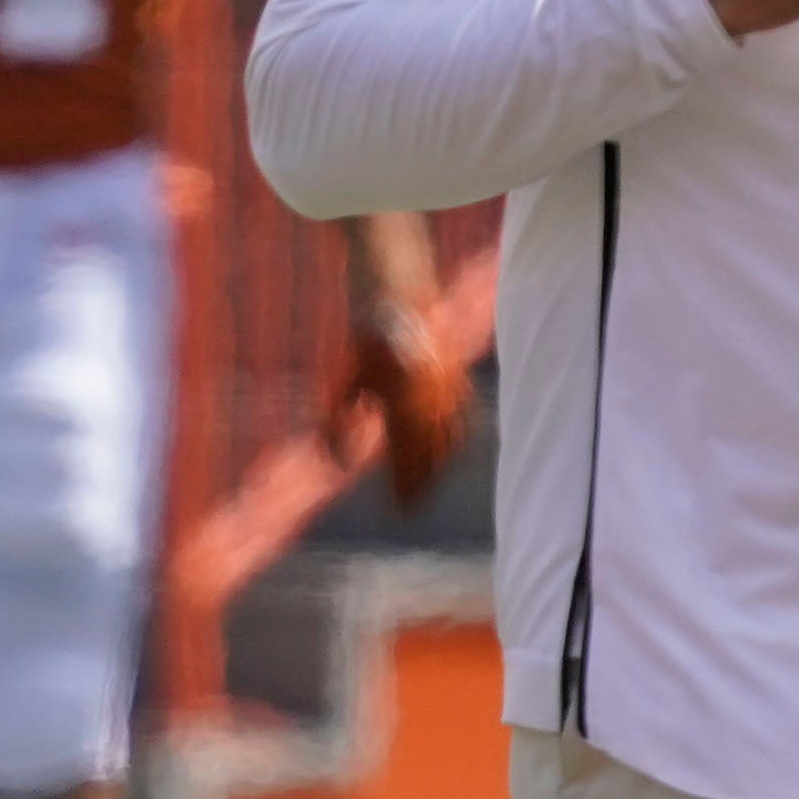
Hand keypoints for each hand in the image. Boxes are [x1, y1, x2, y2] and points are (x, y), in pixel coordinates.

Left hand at [336, 294, 468, 505]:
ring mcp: (450, 386)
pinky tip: (450, 449)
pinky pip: (463, 416)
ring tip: (428, 484)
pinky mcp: (457, 374)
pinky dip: (456, 438)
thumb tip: (335, 466)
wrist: (395, 286)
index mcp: (405, 402)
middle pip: (432, 453)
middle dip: (422, 482)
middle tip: (412, 507)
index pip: (408, 457)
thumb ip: (335, 425)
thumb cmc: (363, 336)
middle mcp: (433, 398)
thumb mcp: (341, 380)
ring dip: (439, 465)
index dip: (405, 487)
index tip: (400, 512)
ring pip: (451, 437)